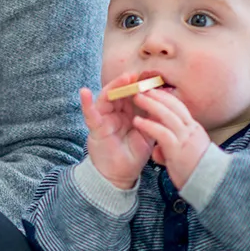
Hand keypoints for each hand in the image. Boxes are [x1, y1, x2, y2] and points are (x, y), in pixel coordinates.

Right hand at [80, 74, 155, 189]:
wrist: (121, 175)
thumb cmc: (133, 155)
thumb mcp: (148, 134)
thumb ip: (153, 119)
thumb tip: (165, 102)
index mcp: (127, 114)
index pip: (132, 95)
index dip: (139, 86)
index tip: (150, 79)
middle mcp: (114, 114)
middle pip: (119, 93)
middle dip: (127, 83)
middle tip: (137, 75)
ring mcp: (104, 119)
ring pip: (106, 98)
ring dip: (114, 87)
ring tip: (124, 78)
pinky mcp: (95, 128)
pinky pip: (89, 114)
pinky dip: (86, 103)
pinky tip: (84, 92)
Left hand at [132, 89, 210, 188]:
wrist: (210, 184)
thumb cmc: (195, 172)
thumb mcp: (185, 154)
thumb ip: (172, 148)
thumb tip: (158, 150)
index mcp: (194, 130)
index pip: (180, 107)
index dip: (166, 98)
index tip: (153, 91)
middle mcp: (191, 130)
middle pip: (173, 106)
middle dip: (157, 95)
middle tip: (142, 88)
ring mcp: (186, 139)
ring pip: (167, 115)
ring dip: (150, 105)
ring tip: (137, 98)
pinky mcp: (178, 149)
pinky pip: (162, 133)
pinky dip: (149, 125)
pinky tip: (137, 121)